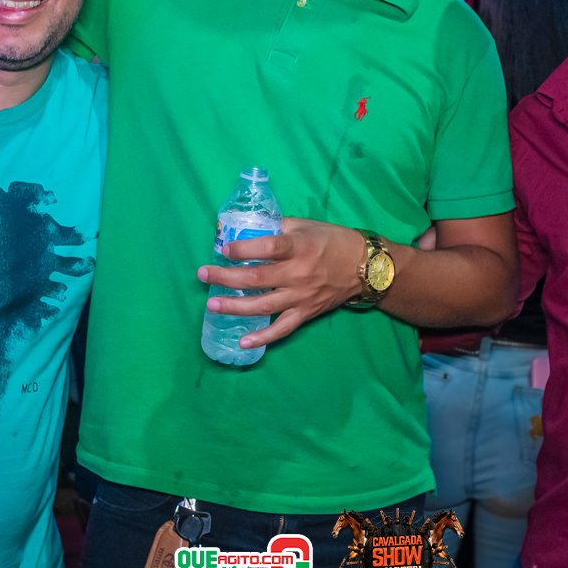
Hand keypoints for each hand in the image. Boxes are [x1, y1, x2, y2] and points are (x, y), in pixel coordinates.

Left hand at [197, 218, 365, 347]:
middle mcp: (298, 273)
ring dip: (235, 306)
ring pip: (263, 305)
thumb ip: (279, 228)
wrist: (365, 267)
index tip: (223, 249)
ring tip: (212, 304)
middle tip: (203, 274)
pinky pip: (282, 329)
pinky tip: (242, 342)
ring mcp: (301, 296)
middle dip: (226, 277)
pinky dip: (263, 337)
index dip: (243, 248)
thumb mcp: (307, 225)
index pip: (267, 247)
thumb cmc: (333, 241)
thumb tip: (249, 228)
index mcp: (299, 247)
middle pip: (257, 277)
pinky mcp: (305, 313)